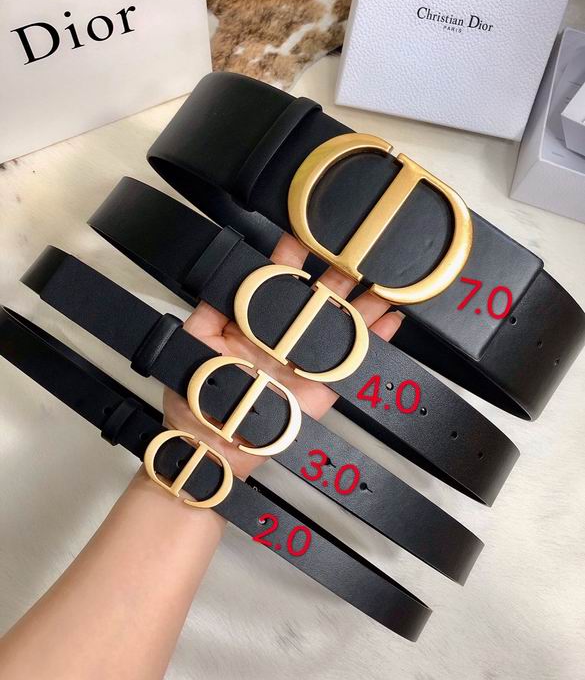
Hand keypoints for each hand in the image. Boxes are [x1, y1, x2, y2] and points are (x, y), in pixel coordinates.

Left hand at [163, 233, 401, 478]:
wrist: (212, 448)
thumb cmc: (195, 399)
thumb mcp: (192, 343)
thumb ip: (208, 309)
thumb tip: (222, 275)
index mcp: (254, 320)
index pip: (277, 279)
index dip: (292, 255)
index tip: (307, 232)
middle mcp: (284, 335)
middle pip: (319, 294)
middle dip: (339, 270)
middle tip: (358, 248)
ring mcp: (306, 358)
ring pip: (342, 321)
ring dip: (365, 300)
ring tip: (384, 278)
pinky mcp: (323, 385)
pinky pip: (353, 359)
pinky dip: (376, 339)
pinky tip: (390, 319)